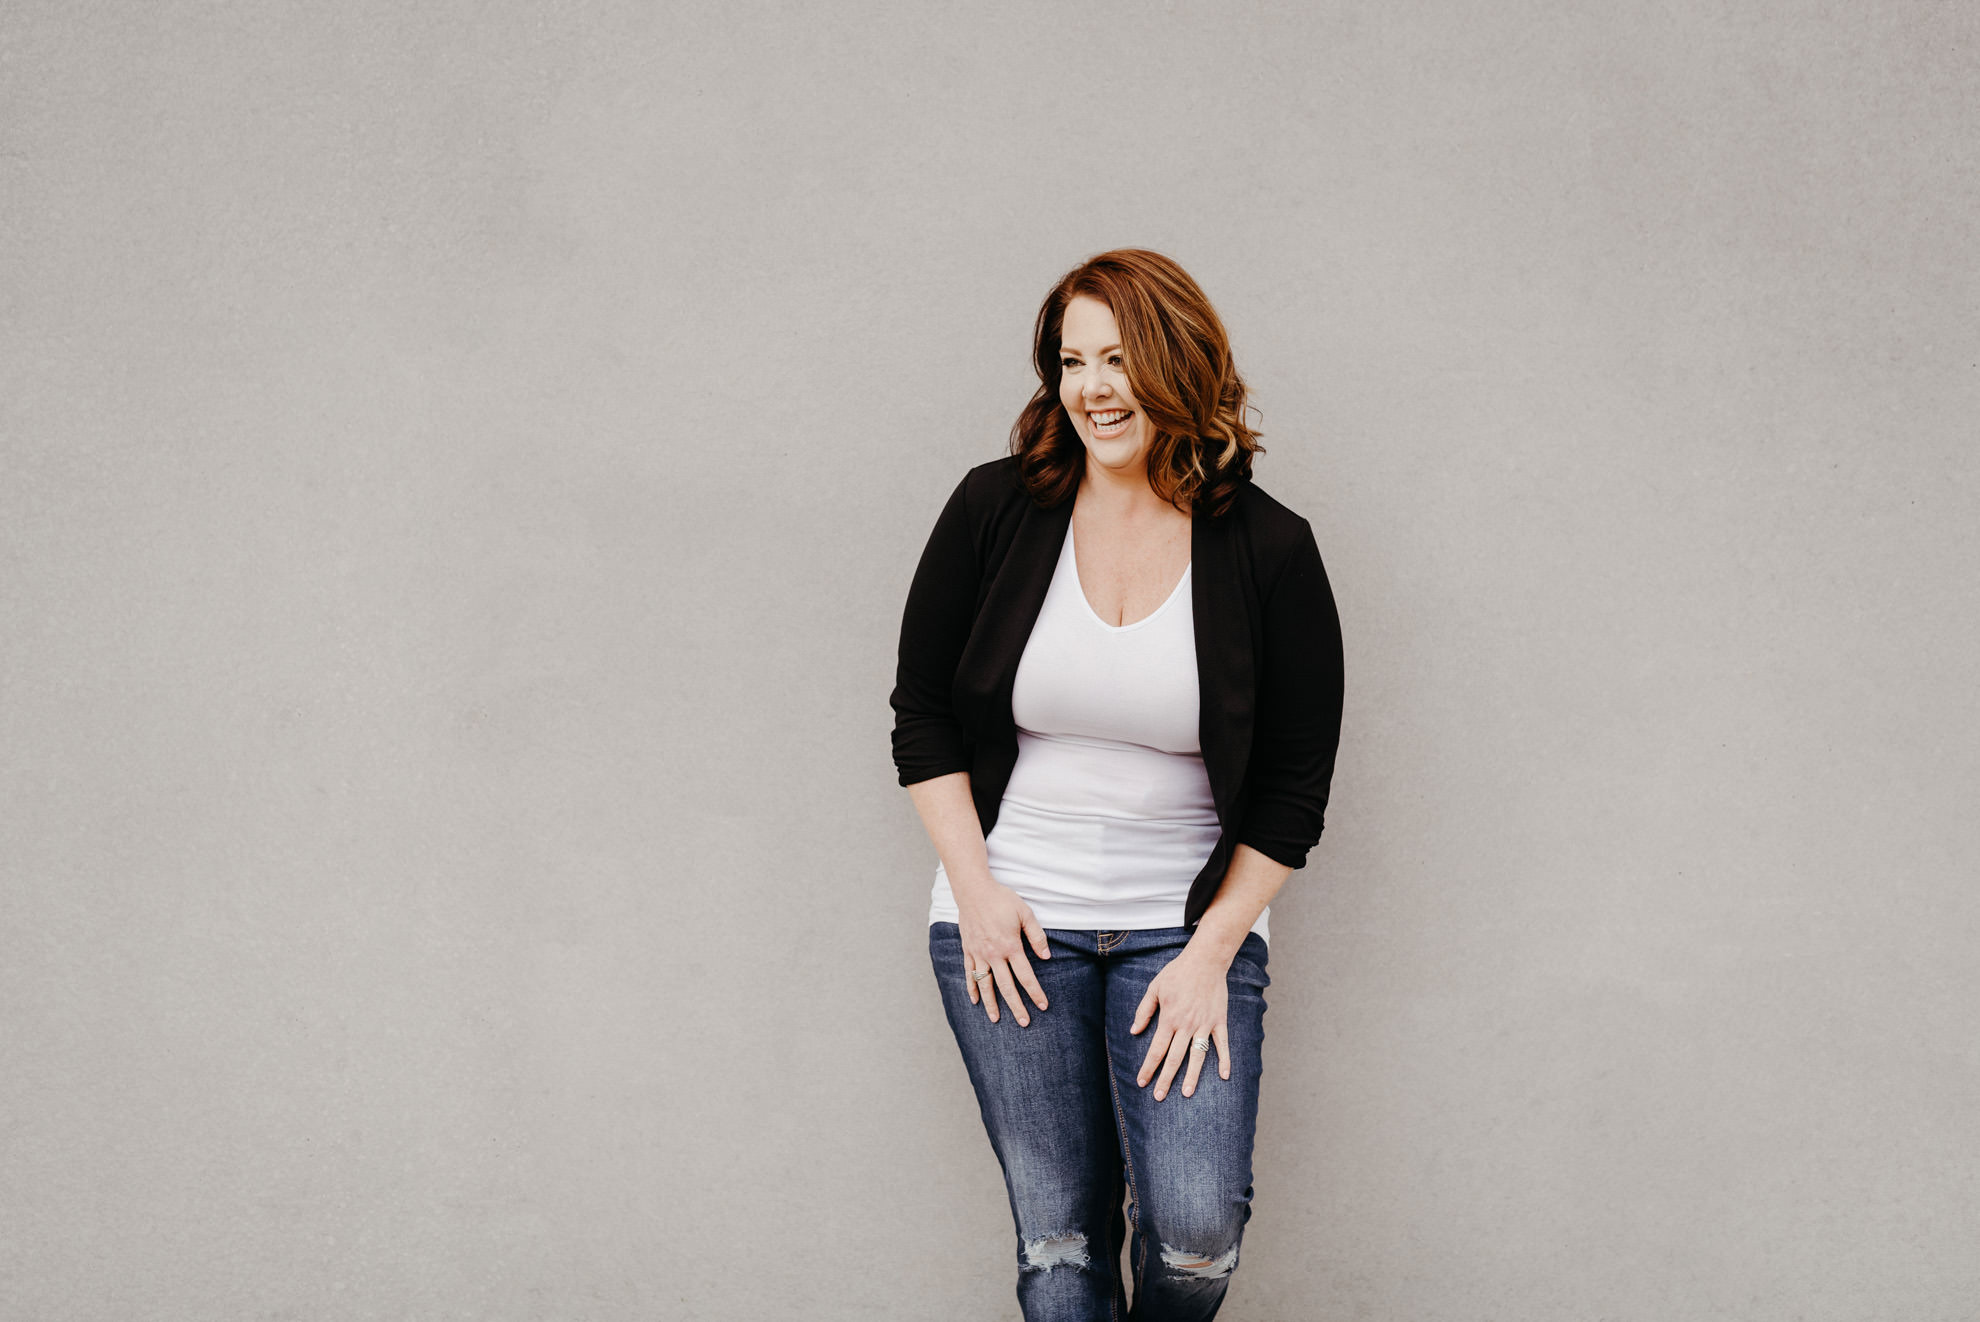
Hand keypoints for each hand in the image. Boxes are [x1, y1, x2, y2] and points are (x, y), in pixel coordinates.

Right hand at [953, 877, 1050, 1026]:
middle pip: (1006, 987)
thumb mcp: (1025, 913)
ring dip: (991, 1004)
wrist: (973, 890)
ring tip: (996, 1019)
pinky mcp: (968, 950)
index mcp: (1010, 946)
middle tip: (1025, 1022)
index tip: (1043, 1006)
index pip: (1025, 976)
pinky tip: (975, 1001)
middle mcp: (993, 954)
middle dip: (1016, 1006)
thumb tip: (1046, 956)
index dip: (1035, 992)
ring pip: (985, 985)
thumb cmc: (1001, 900)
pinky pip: (969, 974)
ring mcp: (978, 954)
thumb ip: (1036, 935)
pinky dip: (972, 988)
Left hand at [1130, 946, 1229, 1099]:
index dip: (1148, 1068)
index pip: (1157, 1049)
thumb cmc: (1177, 973)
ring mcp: (1204, 1024)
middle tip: (1159, 1097)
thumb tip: (1134, 1031)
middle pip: (1175, 1058)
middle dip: (1166, 1079)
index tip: (1142, 1082)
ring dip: (1192, 1076)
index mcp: (1169, 1018)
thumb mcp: (1154, 988)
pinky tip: (1224, 1076)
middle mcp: (1186, 1025)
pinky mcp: (1219, 1021)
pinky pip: (1222, 1044)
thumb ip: (1144, 1011)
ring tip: (1186, 1093)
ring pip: (1197, 1056)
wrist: (1205, 961)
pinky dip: (1224, 1060)